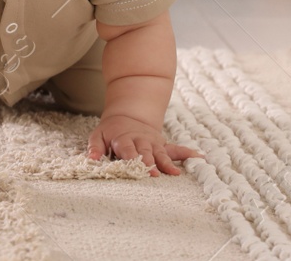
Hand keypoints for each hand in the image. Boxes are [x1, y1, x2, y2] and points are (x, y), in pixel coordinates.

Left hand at [86, 114, 200, 176]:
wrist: (127, 114)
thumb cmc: (110, 130)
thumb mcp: (98, 134)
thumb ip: (95, 146)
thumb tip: (91, 158)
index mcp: (124, 139)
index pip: (128, 150)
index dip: (133, 159)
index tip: (137, 169)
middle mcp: (141, 141)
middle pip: (146, 153)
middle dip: (151, 163)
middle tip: (155, 175)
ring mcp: (153, 142)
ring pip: (161, 153)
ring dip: (168, 163)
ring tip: (176, 173)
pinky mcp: (162, 144)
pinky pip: (175, 149)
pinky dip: (187, 152)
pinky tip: (199, 157)